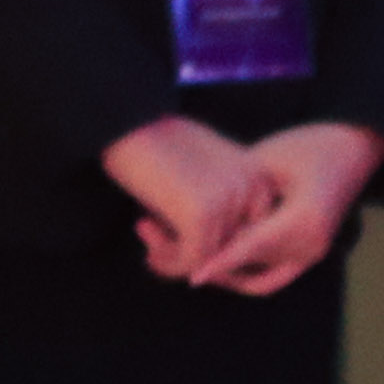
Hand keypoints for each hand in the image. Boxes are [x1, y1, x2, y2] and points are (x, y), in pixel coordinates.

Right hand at [100, 116, 262, 280]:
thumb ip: (217, 202)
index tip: (178, 233)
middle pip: (235, 246)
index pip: (251, 231)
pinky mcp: (202, 215)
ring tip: (146, 233)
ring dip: (176, 257)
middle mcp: (253, 187)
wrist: (125, 119)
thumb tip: (215, 255)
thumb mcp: (201, 172)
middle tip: (156, 238)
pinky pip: (192, 261)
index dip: (216, 241)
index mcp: (258, 174)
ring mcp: (230, 201)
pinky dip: (168, 264)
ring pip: (212, 257)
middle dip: (196, 251)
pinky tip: (147, 253)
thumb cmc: (156, 143)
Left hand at [180, 123, 382, 295]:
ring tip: (179, 253)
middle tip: (163, 253)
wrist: (352, 148)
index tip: (192, 276)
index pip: (252, 247)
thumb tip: (190, 215)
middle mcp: (312, 243)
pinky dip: (240, 273)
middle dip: (208, 265)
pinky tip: (210, 258)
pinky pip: (268, 276)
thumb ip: (236, 195)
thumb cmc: (308, 145)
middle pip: (249, 266)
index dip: (220, 262)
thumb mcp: (265, 163)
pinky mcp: (308, 253)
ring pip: (255, 274)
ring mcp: (313, 252)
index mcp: (304, 219)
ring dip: (220, 270)